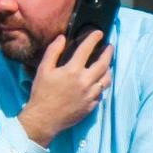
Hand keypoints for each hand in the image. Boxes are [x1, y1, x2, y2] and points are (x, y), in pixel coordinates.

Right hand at [19, 29, 113, 146]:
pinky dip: (101, 85)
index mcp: (73, 71)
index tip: (99, 33)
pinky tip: (98, 83)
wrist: (44, 120)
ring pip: (106, 79)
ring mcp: (90, 95)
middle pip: (103, 63)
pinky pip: (101, 93)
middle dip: (108, 53)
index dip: (93, 38)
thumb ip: (53, 52)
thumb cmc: (41, 94)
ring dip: (108, 69)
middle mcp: (85, 81)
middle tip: (110, 47)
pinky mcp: (91, 105)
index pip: (87, 49)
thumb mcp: (43, 70)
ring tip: (107, 65)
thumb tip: (62, 38)